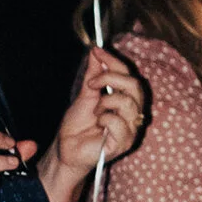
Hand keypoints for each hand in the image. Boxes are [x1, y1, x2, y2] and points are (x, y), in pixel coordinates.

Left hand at [49, 47, 144, 178]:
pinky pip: (118, 122)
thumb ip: (94, 75)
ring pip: (128, 103)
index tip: (98, 52)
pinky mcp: (124, 143)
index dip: (115, 62)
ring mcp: (131, 130)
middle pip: (135, 87)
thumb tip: (96, 52)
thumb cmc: (77, 126)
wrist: (66, 149)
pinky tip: (98, 124)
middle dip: (111, 78)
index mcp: (127, 101)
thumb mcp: (85, 94)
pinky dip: (104, 118)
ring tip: (95, 110)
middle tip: (91, 83)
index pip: (129, 76)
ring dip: (105, 101)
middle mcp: (133, 114)